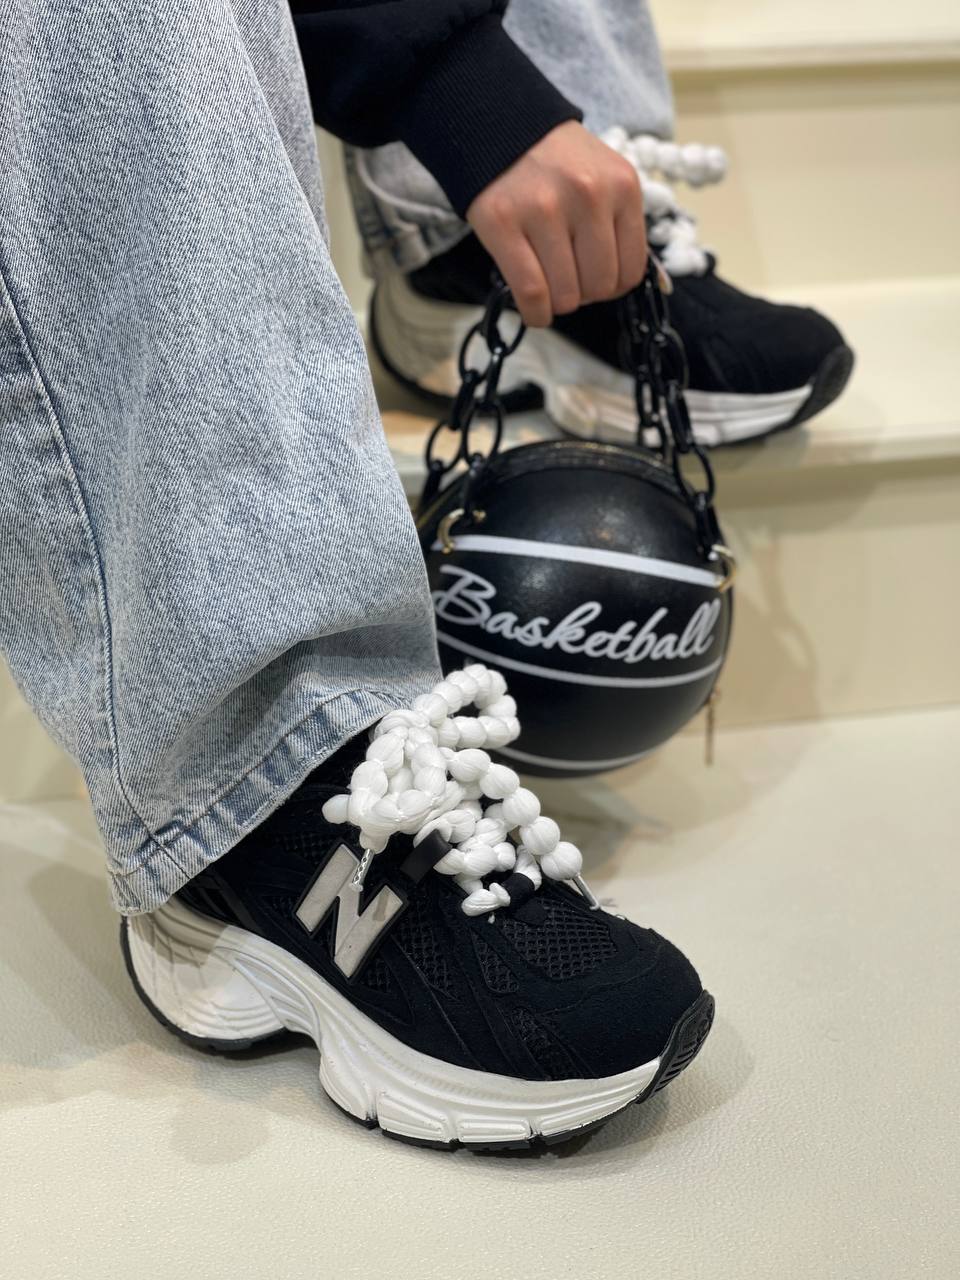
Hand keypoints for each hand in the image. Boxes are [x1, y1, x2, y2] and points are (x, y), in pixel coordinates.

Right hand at [466, 121, 646, 327]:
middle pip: (599, 288)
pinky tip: (534, 309)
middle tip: (566, 276)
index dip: (612, 286)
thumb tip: (641, 284)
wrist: (501, 123)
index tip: (593, 277)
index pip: (631, 271)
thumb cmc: (556, 164)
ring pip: (565, 296)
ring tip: (547, 281)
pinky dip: (535, 313)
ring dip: (556, 302)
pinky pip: (531, 293)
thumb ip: (620, 225)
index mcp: (622, 186)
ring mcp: (544, 209)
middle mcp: (588, 196)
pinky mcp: (504, 223)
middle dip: (583, 294)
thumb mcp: (605, 178)